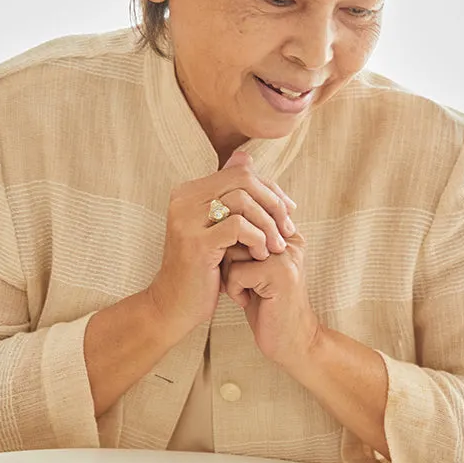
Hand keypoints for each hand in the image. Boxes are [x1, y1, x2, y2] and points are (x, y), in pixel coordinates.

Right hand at [148, 151, 296, 339]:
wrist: (174, 306)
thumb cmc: (202, 269)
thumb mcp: (218, 229)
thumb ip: (231, 197)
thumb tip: (246, 156)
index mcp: (188, 192)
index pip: (240, 172)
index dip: (270, 189)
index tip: (288, 212)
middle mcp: (183, 199)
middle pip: (243, 180)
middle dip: (273, 203)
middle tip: (288, 228)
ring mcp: (186, 220)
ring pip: (243, 201)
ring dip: (269, 224)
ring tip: (278, 246)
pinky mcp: (195, 243)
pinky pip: (238, 227)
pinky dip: (257, 239)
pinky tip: (262, 255)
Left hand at [221, 231, 319, 367]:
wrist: (291, 341)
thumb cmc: (267, 306)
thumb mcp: (254, 269)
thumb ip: (244, 244)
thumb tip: (214, 221)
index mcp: (285, 234)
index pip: (243, 220)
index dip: (230, 246)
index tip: (237, 269)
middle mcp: (289, 240)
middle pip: (236, 232)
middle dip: (227, 259)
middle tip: (237, 281)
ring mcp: (286, 256)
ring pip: (233, 250)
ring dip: (229, 275)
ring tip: (245, 291)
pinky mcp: (280, 274)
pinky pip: (236, 272)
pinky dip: (233, 290)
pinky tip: (246, 301)